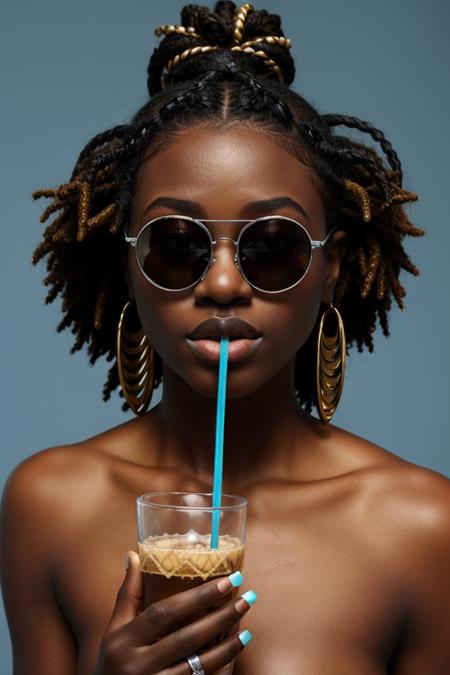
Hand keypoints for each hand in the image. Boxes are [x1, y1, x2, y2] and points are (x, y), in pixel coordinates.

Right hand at [93, 551, 254, 673]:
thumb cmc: (112, 662)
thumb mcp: (114, 630)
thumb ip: (128, 594)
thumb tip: (134, 554)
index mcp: (123, 641)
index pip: (163, 613)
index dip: (196, 597)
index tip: (226, 581)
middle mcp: (137, 665)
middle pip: (185, 638)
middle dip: (219, 617)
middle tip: (247, 597)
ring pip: (197, 665)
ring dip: (226, 646)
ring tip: (247, 628)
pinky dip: (218, 667)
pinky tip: (233, 654)